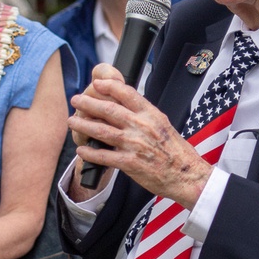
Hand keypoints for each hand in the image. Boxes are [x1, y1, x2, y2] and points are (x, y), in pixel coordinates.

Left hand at [70, 65, 212, 209]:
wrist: (186, 174)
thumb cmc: (176, 151)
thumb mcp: (163, 125)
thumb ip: (145, 115)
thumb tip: (127, 105)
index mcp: (151, 115)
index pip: (127, 93)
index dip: (109, 86)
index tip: (97, 83)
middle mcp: (142, 126)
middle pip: (109, 110)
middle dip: (89, 103)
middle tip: (76, 100)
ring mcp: (135, 145)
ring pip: (102, 131)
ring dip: (84, 125)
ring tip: (72, 121)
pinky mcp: (130, 163)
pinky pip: (104, 156)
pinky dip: (90, 153)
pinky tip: (81, 150)